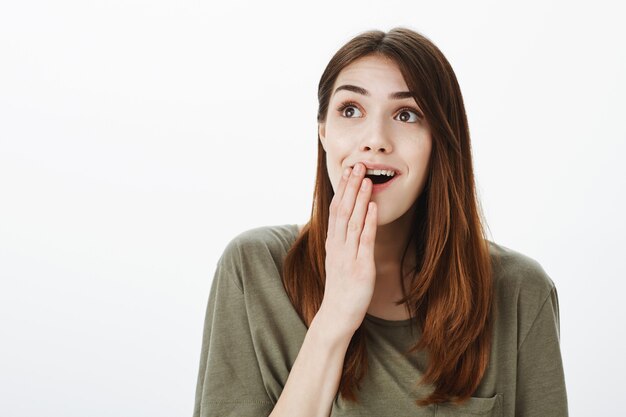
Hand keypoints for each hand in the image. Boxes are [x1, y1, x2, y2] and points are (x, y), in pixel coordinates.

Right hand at [318, 162, 377, 336]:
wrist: (337, 315)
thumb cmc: (341, 289)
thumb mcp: (339, 260)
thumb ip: (343, 242)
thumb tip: (351, 224)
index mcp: (333, 243)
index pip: (336, 210)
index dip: (342, 189)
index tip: (348, 171)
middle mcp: (338, 246)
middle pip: (342, 210)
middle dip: (350, 187)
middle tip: (357, 166)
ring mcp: (348, 256)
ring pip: (352, 221)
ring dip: (360, 199)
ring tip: (366, 179)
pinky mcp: (361, 267)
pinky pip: (364, 241)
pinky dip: (369, 222)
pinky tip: (373, 207)